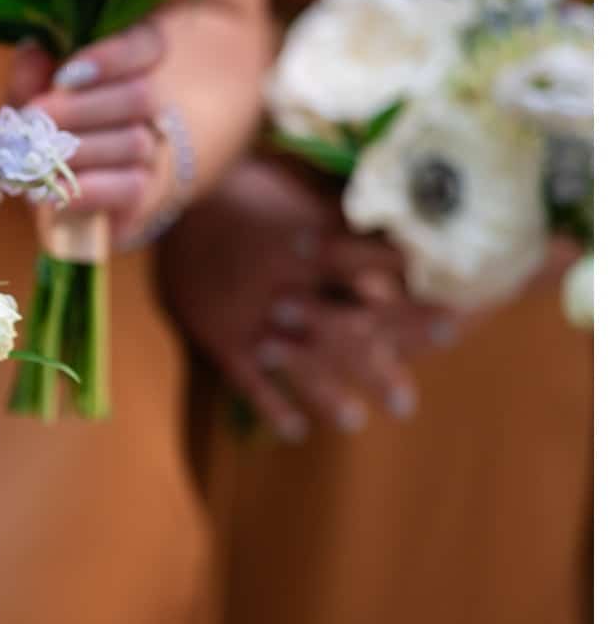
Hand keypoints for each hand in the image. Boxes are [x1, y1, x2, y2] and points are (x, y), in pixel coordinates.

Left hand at [9, 23, 170, 234]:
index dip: (115, 55)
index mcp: (133, 64)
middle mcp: (154, 103)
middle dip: (81, 108)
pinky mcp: (144, 192)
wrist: (64, 184)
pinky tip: (55, 189)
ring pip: (135, 142)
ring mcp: (154, 150)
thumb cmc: (47, 125)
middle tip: (36, 117)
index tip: (68, 72)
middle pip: (141, 96)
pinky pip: (131, 187)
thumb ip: (31, 73)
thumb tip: (33, 53)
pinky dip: (91, 188)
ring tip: (39, 156)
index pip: (148, 44)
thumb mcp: (31, 93)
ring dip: (81, 149)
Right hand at [159, 156, 444, 440]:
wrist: (171, 203)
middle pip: (340, 327)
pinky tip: (294, 431)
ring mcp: (250, 315)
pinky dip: (268, 405)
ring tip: (356, 422)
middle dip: (379, 361)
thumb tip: (395, 230)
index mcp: (306, 245)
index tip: (452, 308)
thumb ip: (338, 220)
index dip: (409, 288)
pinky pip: (245, 377)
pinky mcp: (219, 336)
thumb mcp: (293, 196)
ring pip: (295, 361)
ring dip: (326, 395)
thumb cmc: (241, 192)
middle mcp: (285, 285)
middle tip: (411, 398)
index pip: (366, 268)